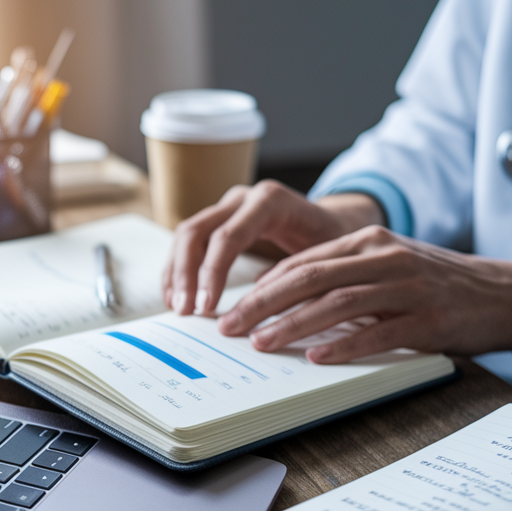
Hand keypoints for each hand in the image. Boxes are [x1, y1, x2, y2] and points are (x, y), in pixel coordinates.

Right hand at [161, 181, 382, 315]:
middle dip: (185, 275)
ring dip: (176, 274)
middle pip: (196, 231)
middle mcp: (242, 198)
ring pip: (185, 235)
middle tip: (185, 312)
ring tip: (176, 309)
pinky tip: (176, 297)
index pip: (227, 236)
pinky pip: (188, 242)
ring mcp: (227, 207)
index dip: (212, 273)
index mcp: (270, 201)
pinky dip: (178, 270)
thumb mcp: (328, 254)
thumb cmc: (336, 241)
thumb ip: (297, 274)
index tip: (206, 308)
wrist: (335, 222)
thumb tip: (262, 310)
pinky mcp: (219, 220)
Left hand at [218, 226, 511, 361]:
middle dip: (263, 303)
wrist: (507, 294)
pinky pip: (379, 331)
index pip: (303, 260)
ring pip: (338, 302)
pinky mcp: (430, 317)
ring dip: (294, 324)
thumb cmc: (438, 286)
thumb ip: (345, 276)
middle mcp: (386, 258)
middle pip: (310, 278)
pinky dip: (346, 345)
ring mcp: (409, 287)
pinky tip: (317, 358)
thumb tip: (286, 302)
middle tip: (230, 327)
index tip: (232, 307)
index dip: (263, 286)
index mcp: (370, 242)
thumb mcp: (389, 268)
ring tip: (262, 343)